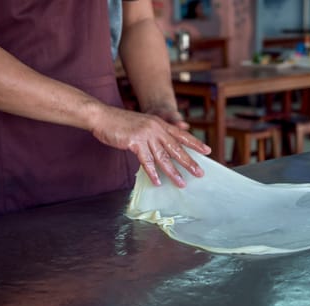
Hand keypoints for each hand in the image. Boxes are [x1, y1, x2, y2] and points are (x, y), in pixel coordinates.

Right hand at [90, 107, 210, 187]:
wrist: (102, 116)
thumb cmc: (120, 123)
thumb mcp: (142, 125)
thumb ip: (154, 134)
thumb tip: (163, 147)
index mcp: (159, 123)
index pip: (181, 134)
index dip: (195, 143)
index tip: (207, 151)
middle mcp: (156, 128)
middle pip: (176, 147)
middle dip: (189, 162)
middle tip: (200, 173)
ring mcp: (146, 134)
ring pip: (163, 157)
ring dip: (173, 172)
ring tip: (181, 183)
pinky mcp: (134, 142)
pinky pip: (146, 161)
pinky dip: (152, 173)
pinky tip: (157, 182)